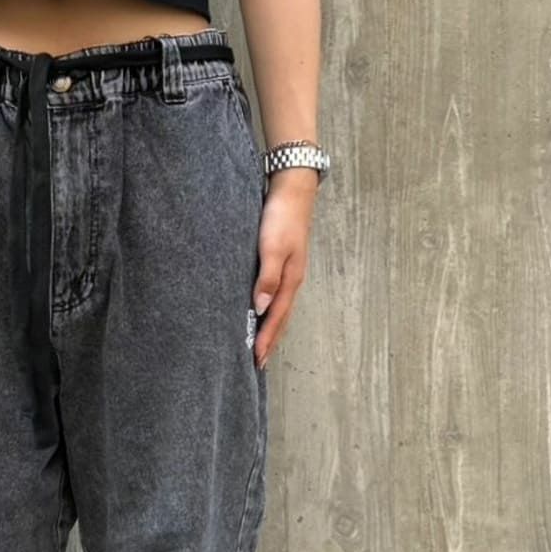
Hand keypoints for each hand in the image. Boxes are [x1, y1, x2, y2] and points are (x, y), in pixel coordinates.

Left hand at [251, 168, 316, 368]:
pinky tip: (263, 312)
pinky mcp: (284, 263)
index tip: (257, 360)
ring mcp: (290, 272)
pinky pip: (277, 295)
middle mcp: (292, 280)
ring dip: (272, 328)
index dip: (267, 340)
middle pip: (281, 318)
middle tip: (259, 363)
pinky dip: (271, 310)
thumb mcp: (272, 247)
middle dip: (271, 341)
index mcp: (291, 280)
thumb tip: (261, 308)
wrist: (293, 188)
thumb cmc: (281, 217)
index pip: (277, 318)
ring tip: (262, 345)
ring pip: (280, 308)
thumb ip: (267, 277)